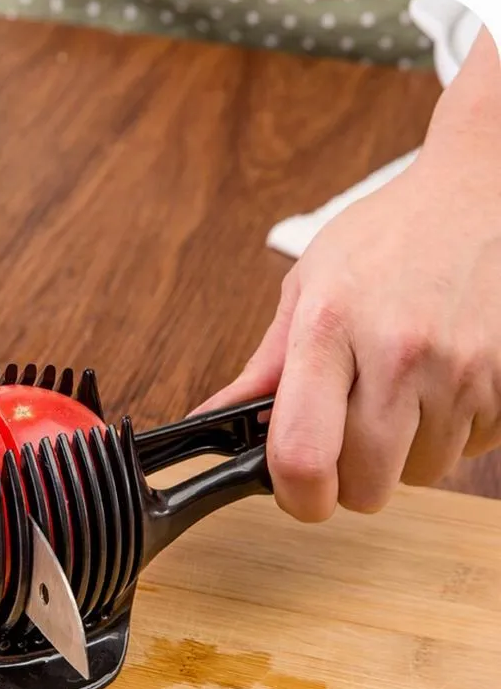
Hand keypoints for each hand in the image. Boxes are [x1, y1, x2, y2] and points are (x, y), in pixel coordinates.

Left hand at [194, 89, 500, 521]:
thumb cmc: (388, 238)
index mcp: (328, 329)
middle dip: (351, 478)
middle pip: (367, 487)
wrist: (482, 193)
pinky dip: (452, 433)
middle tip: (349, 433)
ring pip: (423, 476)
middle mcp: (398, 354)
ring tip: (401, 391)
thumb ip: (264, 366)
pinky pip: (473, 450)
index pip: (303, 455)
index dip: (297, 496)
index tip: (297, 492)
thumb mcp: (308, 287)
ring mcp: (462, 370)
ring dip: (405, 453)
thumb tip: (214, 417)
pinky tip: (441, 384)